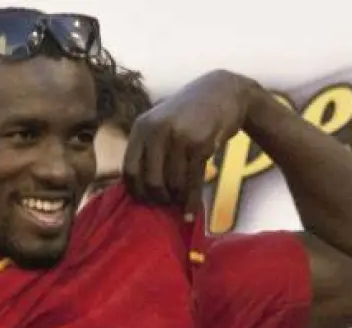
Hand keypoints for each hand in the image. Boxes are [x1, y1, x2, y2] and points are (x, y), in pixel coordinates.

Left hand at [122, 70, 257, 211]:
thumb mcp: (160, 124)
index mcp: (141, 128)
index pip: (130, 169)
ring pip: (173, 182)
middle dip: (158, 198)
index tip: (144, 201)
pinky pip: (193, 181)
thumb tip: (135, 187)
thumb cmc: (187, 115)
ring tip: (180, 203)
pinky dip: (191, 200)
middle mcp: (157, 131)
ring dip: (177, 198)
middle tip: (165, 204)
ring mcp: (179, 136)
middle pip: (150, 180)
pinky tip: (191, 212)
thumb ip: (147, 150)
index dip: (136, 190)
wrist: (222, 92)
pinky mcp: (201, 143)